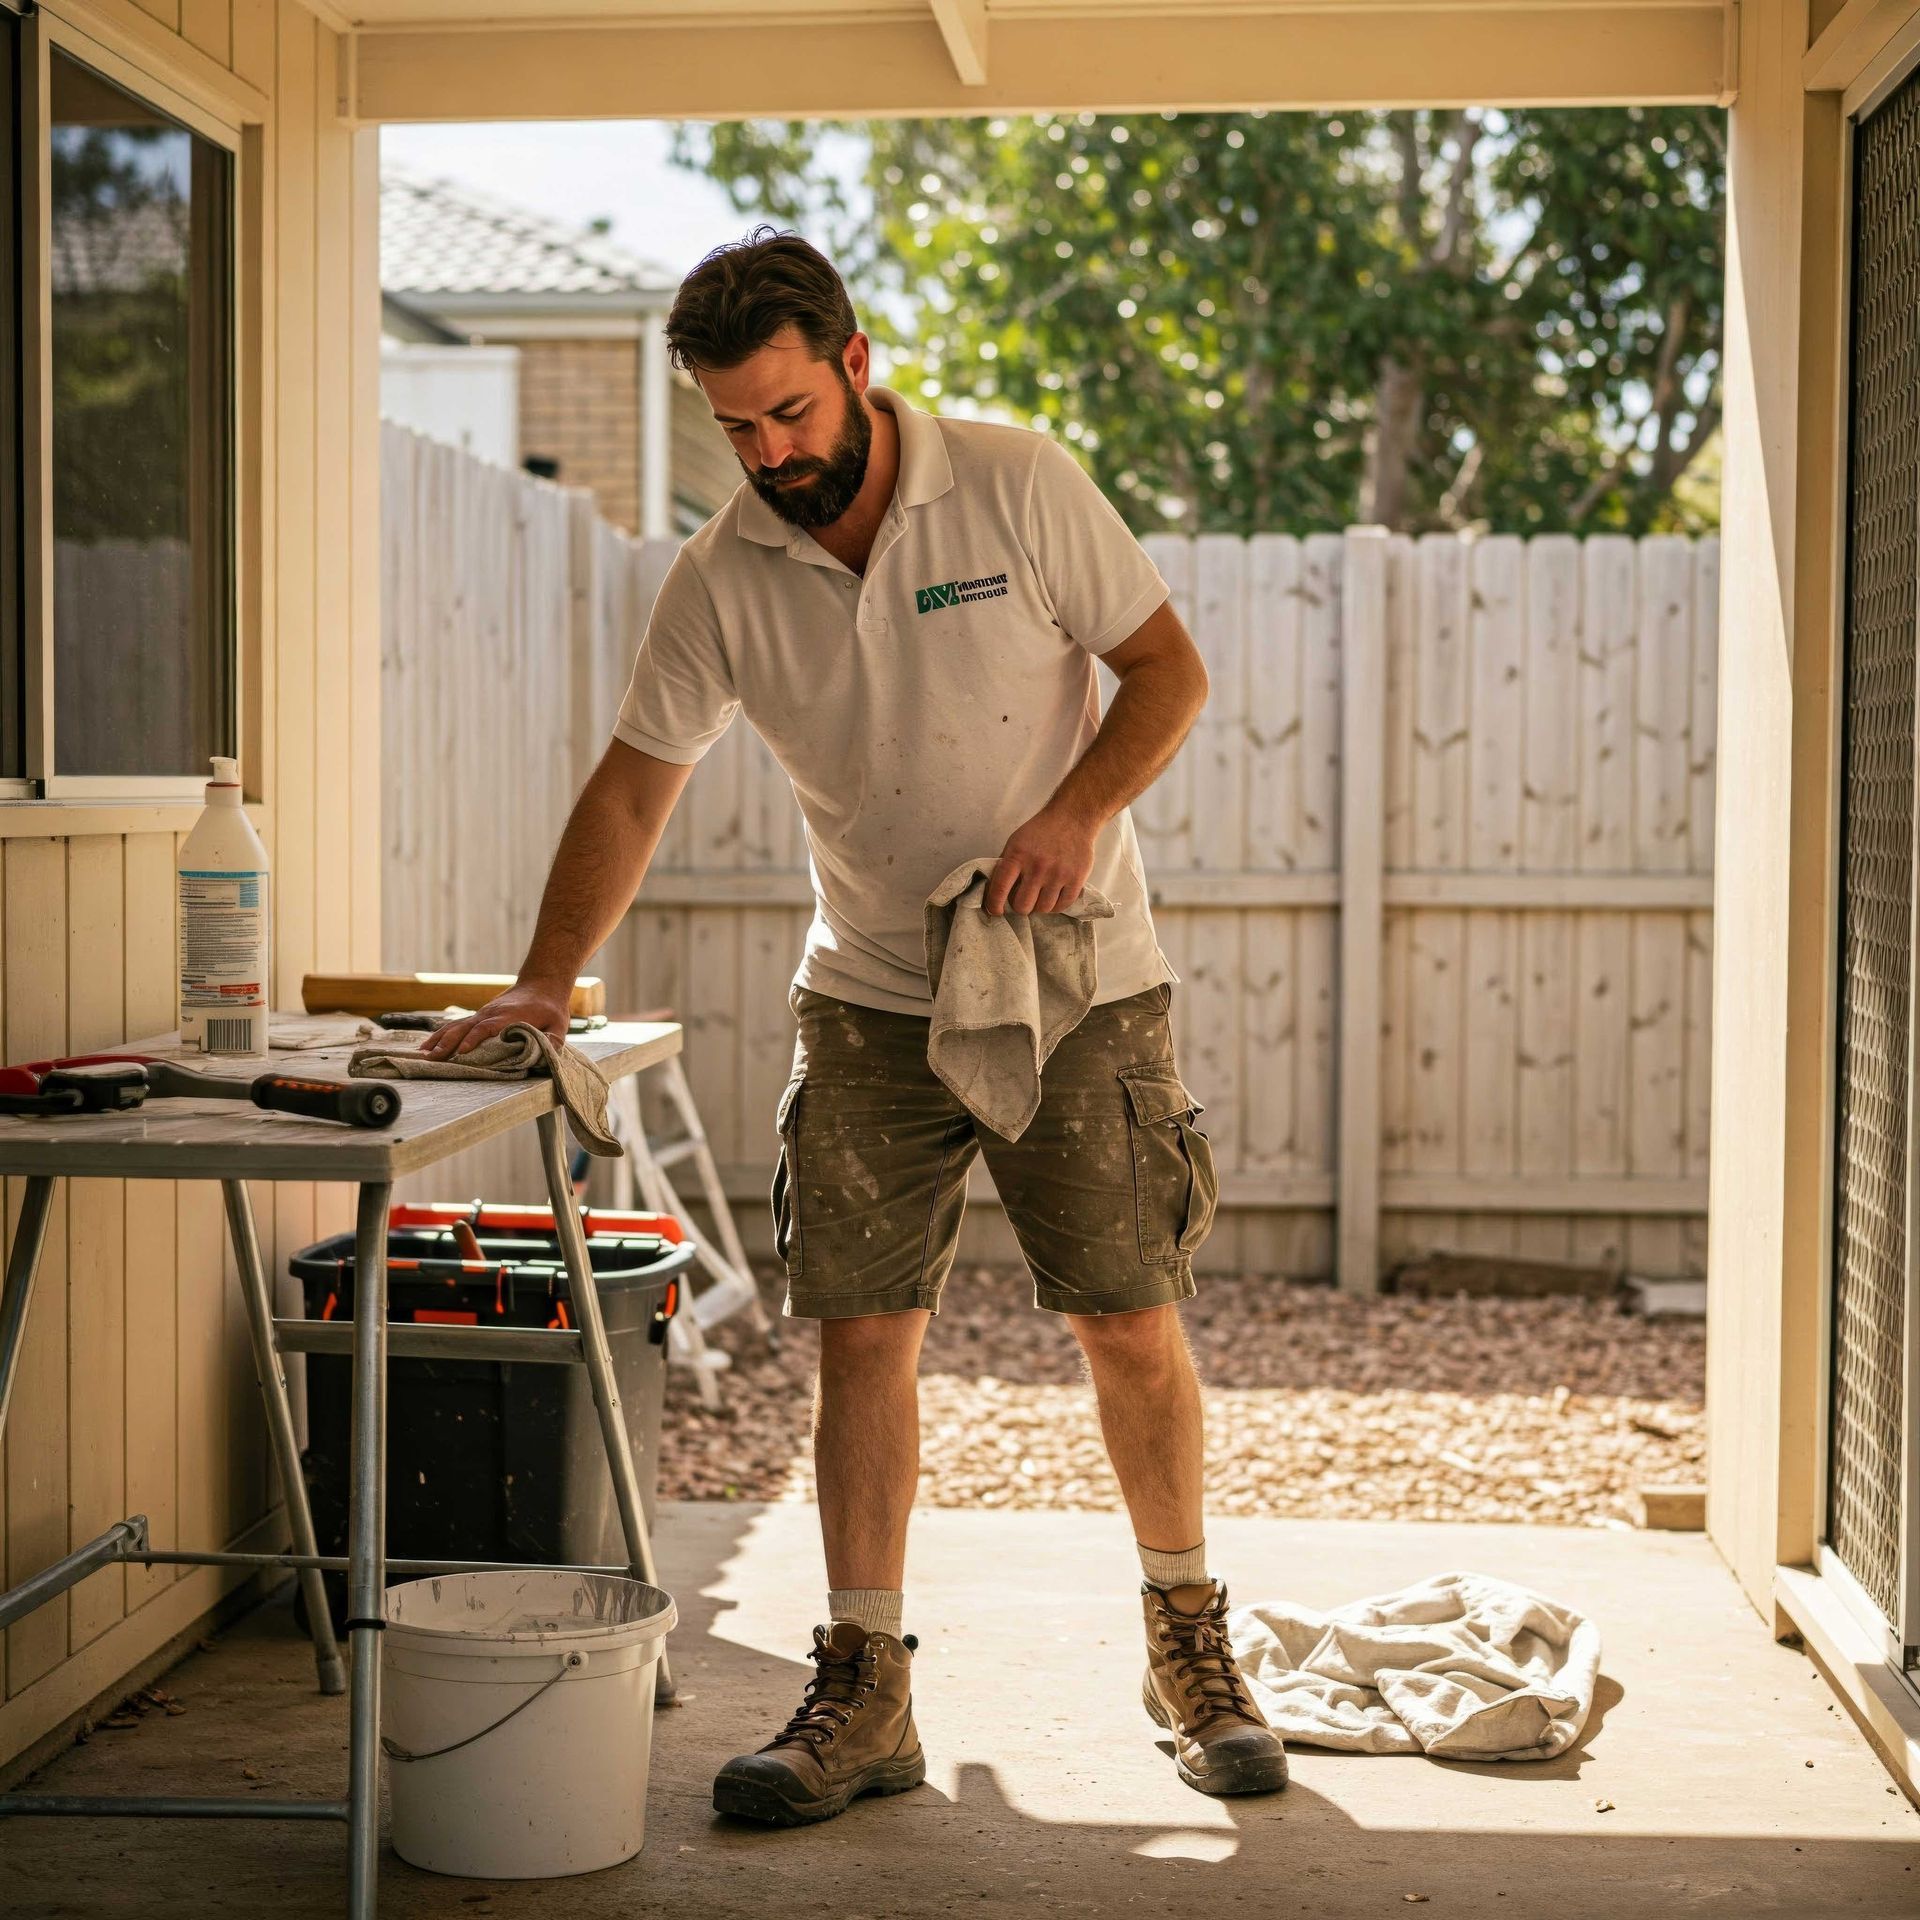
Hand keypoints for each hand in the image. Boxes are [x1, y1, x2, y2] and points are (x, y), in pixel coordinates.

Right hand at [418, 980, 569, 1058]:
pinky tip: (428, 1046)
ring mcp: (482, 1014)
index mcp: (509, 1017)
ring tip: (424, 1055)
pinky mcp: (479, 1016)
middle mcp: (491, 1014)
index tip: (462, 1053)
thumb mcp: (559, 1024)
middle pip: (465, 1028)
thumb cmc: (550, 1008)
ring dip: (439, 1040)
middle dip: (448, 1044)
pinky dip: (441, 1035)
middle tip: (433, 1059)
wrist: (541, 984)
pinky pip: (457, 1025)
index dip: (475, 1040)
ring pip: (456, 1026)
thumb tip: (545, 1055)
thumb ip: (553, 1040)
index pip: (488, 1028)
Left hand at [983, 806, 1097, 916]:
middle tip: (1023, 898)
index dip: (994, 905)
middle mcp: (1038, 866)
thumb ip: (1006, 864)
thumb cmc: (1041, 831)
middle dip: (1020, 906)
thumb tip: (995, 891)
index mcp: (1018, 855)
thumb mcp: (1016, 841)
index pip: (1000, 889)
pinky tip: (1052, 897)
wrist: (1072, 818)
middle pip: (1022, 906)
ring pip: (1042, 909)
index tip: (995, 911)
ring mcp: (1058, 874)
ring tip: (1039, 896)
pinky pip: (1061, 906)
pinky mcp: (1076, 879)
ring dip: (1038, 906)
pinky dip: (1055, 906)